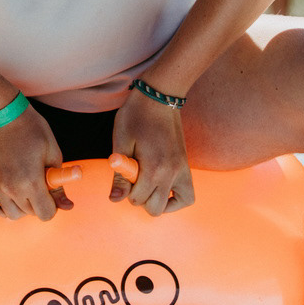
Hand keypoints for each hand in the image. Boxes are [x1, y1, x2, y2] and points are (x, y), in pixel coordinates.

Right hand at [0, 107, 71, 219]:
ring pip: (10, 214)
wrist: (2, 112)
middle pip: (29, 213)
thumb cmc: (31, 128)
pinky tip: (5, 200)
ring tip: (24, 189)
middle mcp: (11, 188)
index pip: (46, 214)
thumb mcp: (53, 152)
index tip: (52, 193)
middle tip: (39, 184)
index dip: (53, 206)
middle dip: (38, 203)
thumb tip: (67, 206)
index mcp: (32, 182)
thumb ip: (59, 183)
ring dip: (20, 207)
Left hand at [111, 89, 194, 215]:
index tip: (125, 174)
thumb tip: (115, 200)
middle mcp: (172, 172)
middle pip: (156, 208)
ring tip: (150, 187)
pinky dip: (177, 197)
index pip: (138, 199)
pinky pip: (188, 194)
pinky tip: (163, 187)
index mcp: (154, 167)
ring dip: (161, 201)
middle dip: (142, 199)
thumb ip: (120, 175)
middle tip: (135, 180)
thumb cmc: (136, 116)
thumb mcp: (121, 143)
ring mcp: (183, 169)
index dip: (126, 191)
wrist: (159, 96)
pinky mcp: (187, 165)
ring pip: (179, 203)